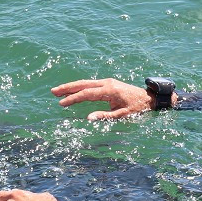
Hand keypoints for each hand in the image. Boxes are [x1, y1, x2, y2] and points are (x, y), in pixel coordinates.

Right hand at [51, 78, 165, 120]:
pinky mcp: (108, 84)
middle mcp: (106, 83)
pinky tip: (73, 91)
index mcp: (109, 90)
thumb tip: (89, 118)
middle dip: (67, 88)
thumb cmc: (137, 108)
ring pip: (85, 83)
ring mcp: (107, 82)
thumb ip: (105, 116)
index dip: (73, 99)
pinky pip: (90, 84)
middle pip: (83, 84)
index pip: (87, 94)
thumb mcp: (123, 115)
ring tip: (58, 91)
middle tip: (53, 92)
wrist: (148, 98)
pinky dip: (80, 87)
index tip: (62, 103)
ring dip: (71, 87)